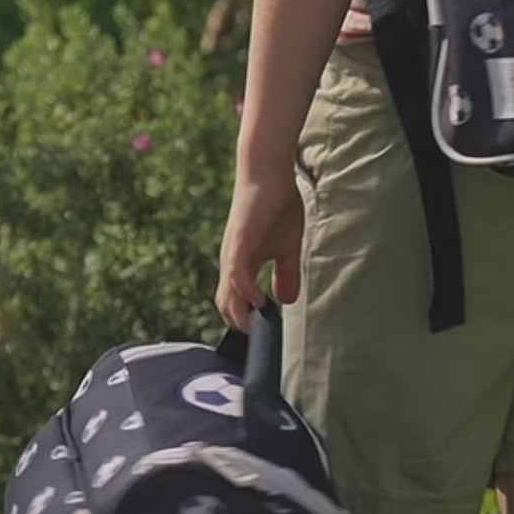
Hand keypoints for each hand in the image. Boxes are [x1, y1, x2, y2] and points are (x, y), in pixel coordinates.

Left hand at [217, 165, 305, 331]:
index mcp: (244, 264)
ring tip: (255, 331)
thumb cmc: (277, 204)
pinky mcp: (239, 241)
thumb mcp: (287, 246)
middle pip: (225, 304)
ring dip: (239, 315)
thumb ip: (286, 272)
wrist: (270, 171)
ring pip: (226, 293)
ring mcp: (234, 252)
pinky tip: (259, 303)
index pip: (237, 302)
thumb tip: (285, 302)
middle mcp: (233, 261)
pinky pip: (236, 272)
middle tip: (259, 341)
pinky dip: (245, 291)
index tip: (264, 337)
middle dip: (240, 326)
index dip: (247, 321)